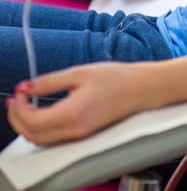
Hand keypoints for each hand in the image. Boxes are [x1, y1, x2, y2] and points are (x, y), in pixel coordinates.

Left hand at [7, 63, 148, 144]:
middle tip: (17, 101)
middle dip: (17, 119)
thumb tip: (26, 88)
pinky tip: (41, 113)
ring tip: (26, 106)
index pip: (32, 120)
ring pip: (41, 140)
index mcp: (73, 112)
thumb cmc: (117, 78)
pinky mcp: (83, 135)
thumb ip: (49, 82)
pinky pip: (53, 139)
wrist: (142, 89)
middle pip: (32, 135)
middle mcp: (75, 129)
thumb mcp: (80, 73)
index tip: (19, 93)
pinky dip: (40, 129)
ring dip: (27, 126)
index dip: (19, 108)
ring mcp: (79, 135)